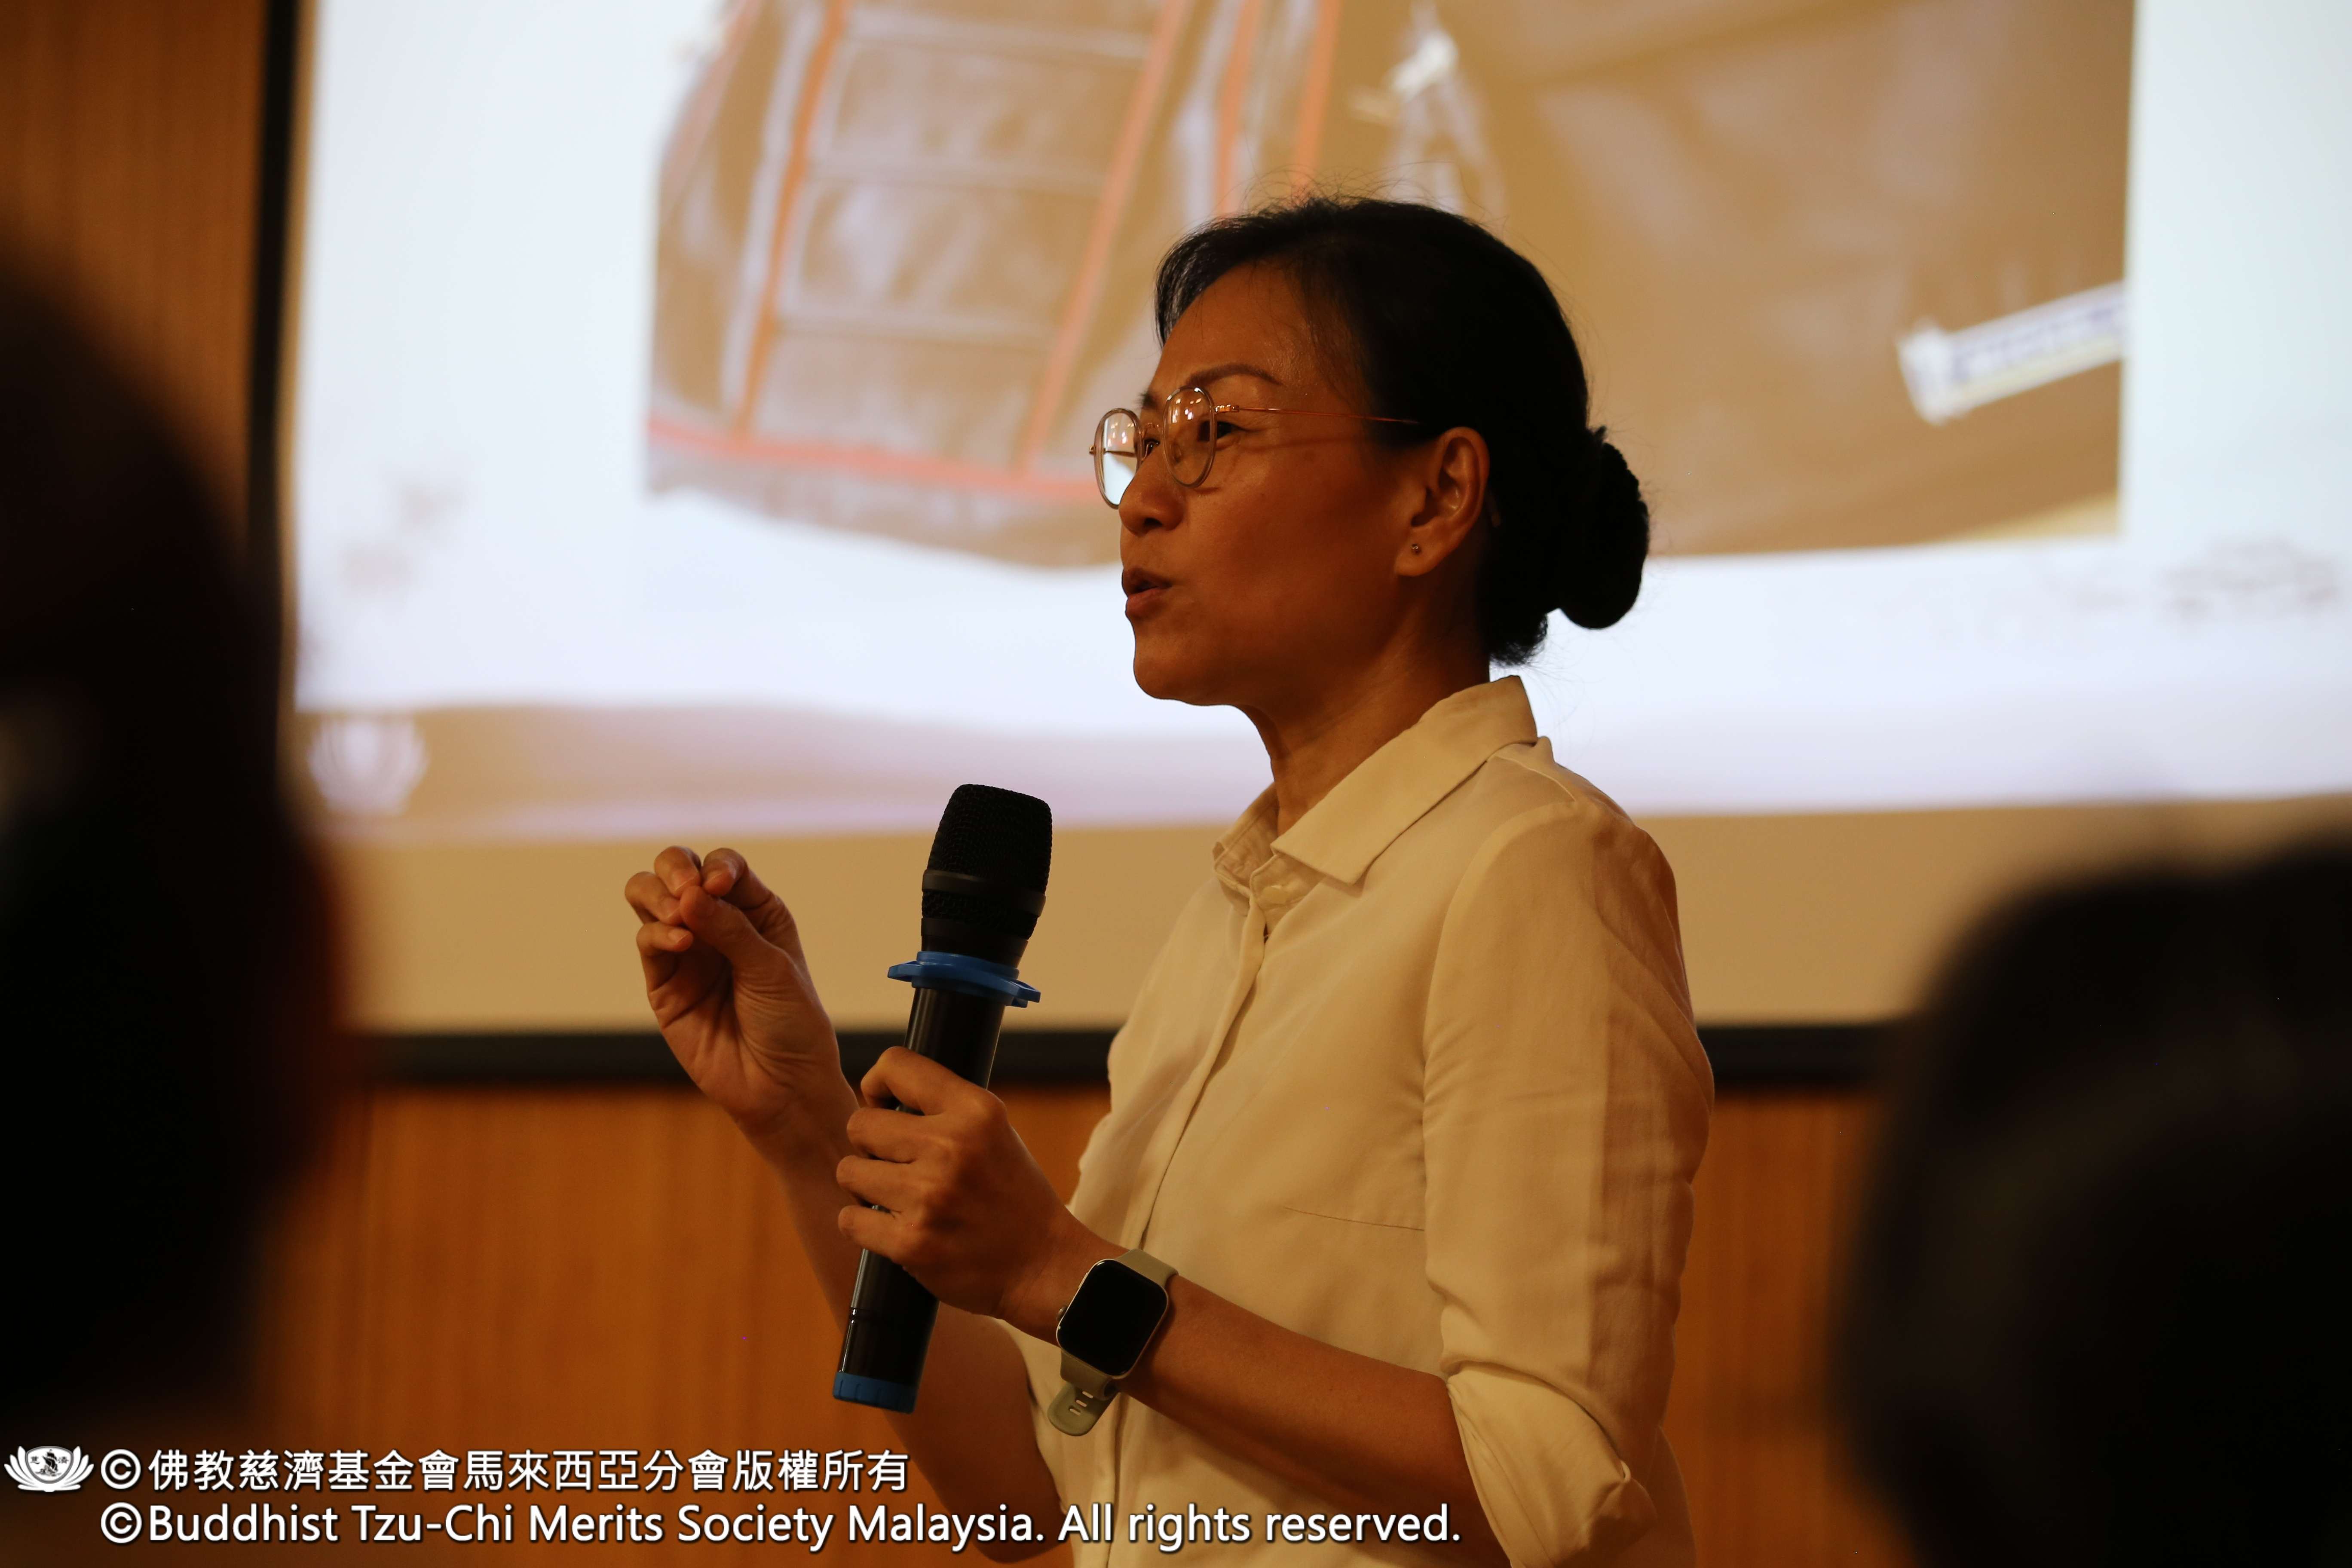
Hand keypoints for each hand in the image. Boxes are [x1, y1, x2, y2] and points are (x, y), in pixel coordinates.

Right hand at [625, 846, 848, 1144]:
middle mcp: (718, 925)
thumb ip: (731, 928)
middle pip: (676, 871)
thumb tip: (688, 893)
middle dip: (674, 867)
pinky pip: (648, 943)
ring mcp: (687, 953)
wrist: (781, 1084)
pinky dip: (658, 934)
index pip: (724, 866)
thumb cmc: (791, 1022)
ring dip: (658, 895)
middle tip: (686, 888)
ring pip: (650, 900)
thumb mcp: (772, 967)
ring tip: (678, 915)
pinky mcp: (664, 984)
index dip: (717, 867)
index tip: (720, 883)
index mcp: (755, 911)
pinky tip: (682, 942)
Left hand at [837, 1049, 1116, 1337]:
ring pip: (849, 1171)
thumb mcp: (993, 1130)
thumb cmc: (1011, 1193)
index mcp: (975, 1110)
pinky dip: (864, 1225)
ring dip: (865, 1187)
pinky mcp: (912, 1243)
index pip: (895, 1064)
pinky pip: (849, 1219)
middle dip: (870, 1146)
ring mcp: (930, 1196)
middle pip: (860, 1124)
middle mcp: (952, 1147)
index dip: (877, 1087)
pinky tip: (892, 1227)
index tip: (887, 1109)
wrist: (1043, 1264)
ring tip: (897, 1197)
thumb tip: (873, 1098)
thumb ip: (942, 1107)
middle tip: (897, 1165)